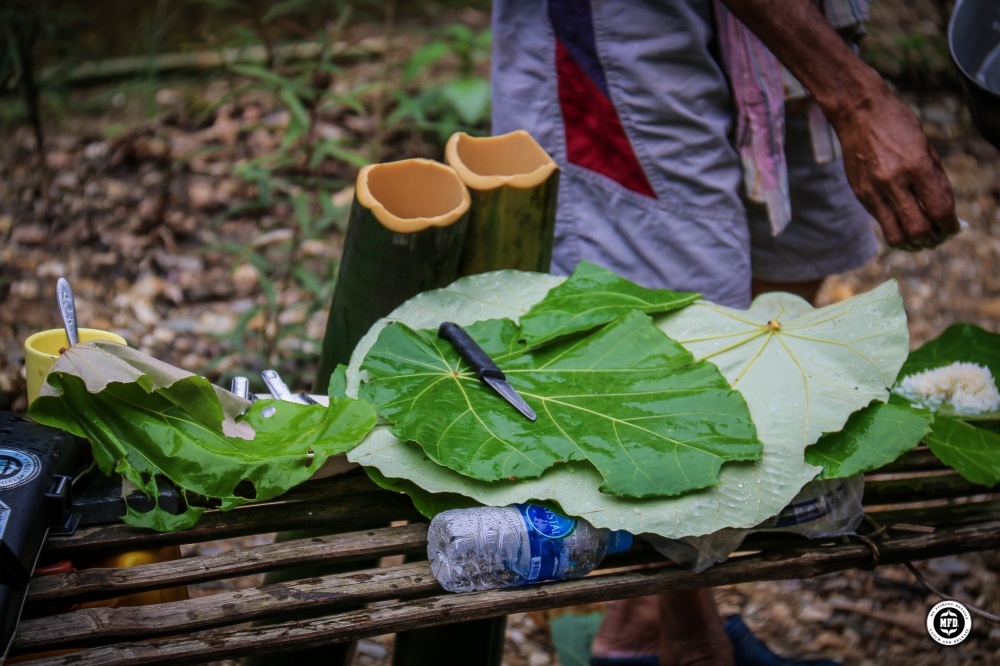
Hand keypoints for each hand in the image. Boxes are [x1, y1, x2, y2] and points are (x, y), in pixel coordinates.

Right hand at [835, 93, 959, 250]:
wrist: (859, 115)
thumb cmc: (897, 126)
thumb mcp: (926, 148)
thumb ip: (936, 180)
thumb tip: (946, 210)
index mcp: (916, 166)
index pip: (938, 210)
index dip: (949, 225)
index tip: (952, 228)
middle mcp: (893, 182)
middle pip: (918, 228)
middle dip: (932, 238)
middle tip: (937, 237)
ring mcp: (873, 190)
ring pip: (895, 234)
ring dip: (911, 242)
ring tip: (919, 239)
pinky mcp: (860, 194)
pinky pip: (880, 221)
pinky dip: (894, 226)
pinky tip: (901, 221)